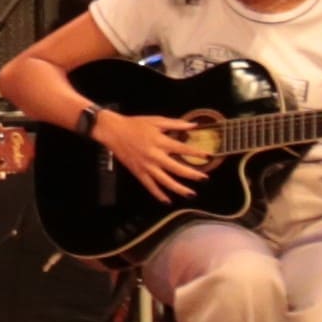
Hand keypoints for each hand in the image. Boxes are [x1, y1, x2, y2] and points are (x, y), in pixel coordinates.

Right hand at [91, 109, 205, 196]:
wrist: (114, 131)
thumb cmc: (135, 124)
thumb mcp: (156, 120)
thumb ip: (175, 124)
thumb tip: (193, 125)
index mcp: (160, 142)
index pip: (183, 149)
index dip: (196, 153)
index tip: (208, 156)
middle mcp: (155, 156)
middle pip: (177, 169)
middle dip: (192, 175)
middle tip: (204, 179)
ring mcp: (146, 166)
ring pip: (165, 181)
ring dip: (179, 189)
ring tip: (191, 194)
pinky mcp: (138, 173)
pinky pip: (150, 186)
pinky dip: (159, 195)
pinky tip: (167, 200)